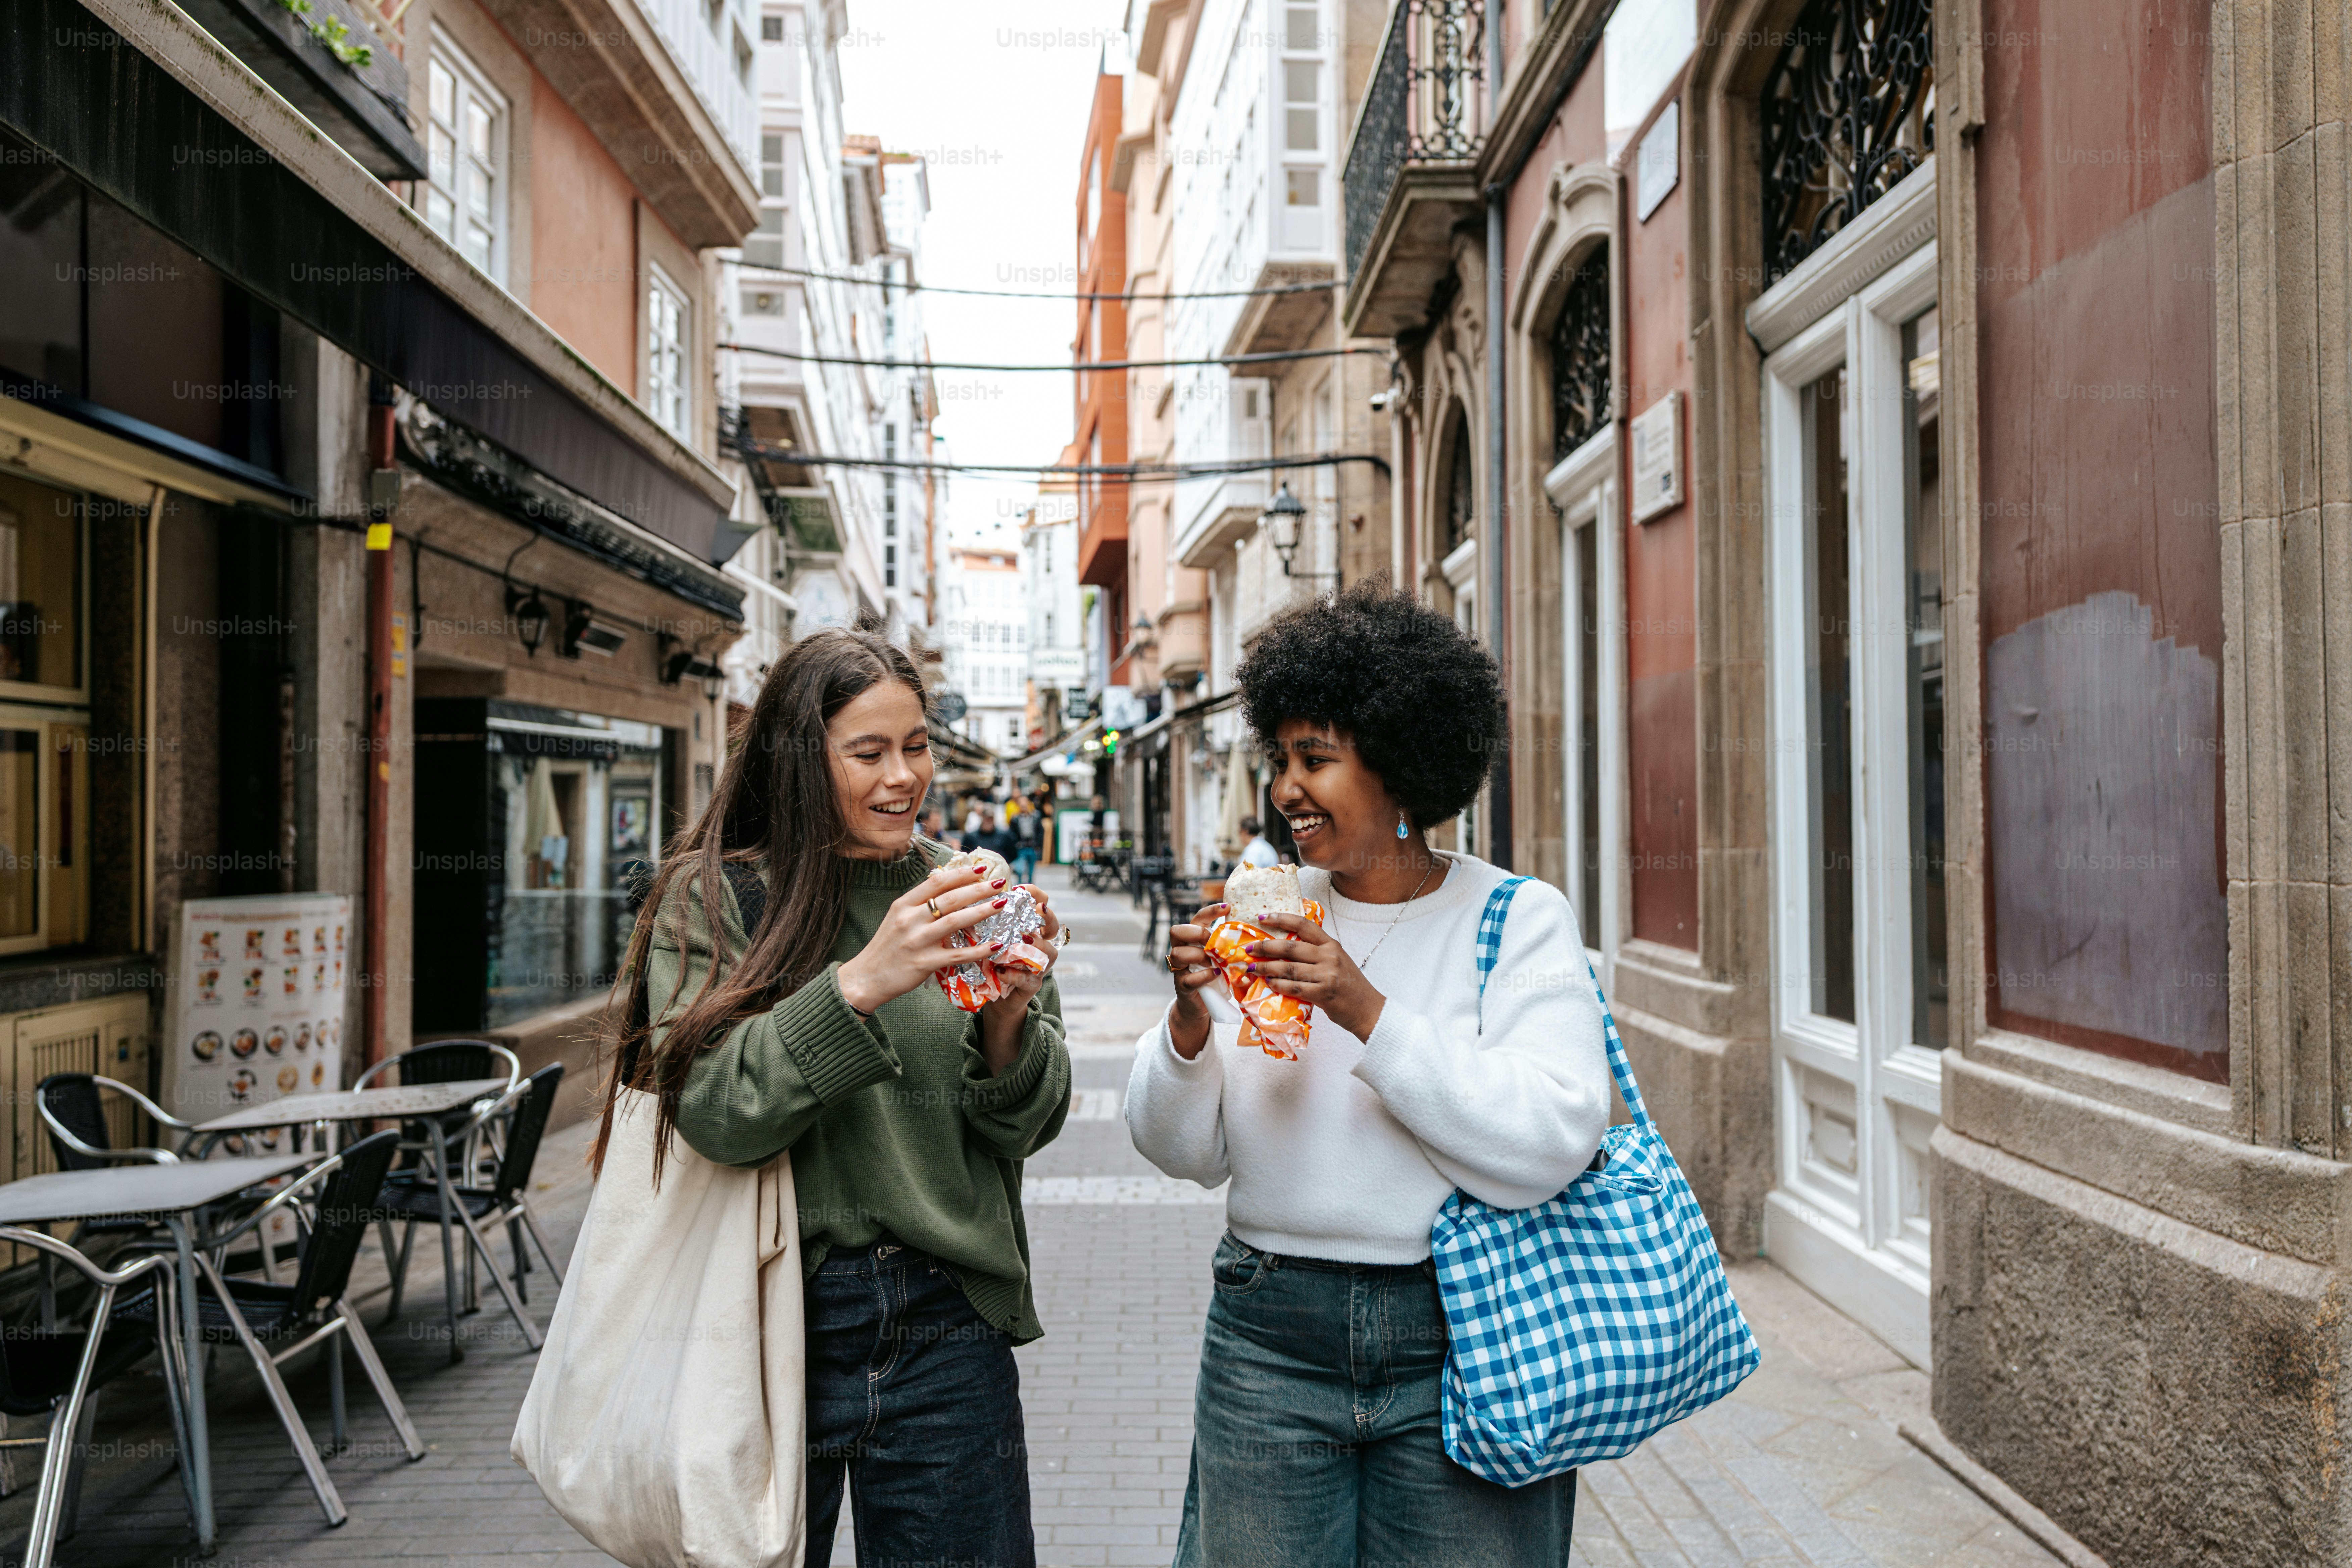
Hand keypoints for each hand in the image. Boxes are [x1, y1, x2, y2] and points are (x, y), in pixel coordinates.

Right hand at [836, 862, 1008, 1014]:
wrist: (867, 977)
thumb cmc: (887, 946)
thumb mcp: (897, 917)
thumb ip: (920, 903)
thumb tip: (947, 885)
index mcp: (903, 904)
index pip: (936, 882)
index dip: (961, 873)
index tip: (981, 869)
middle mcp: (910, 919)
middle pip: (950, 898)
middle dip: (979, 889)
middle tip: (999, 883)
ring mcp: (917, 941)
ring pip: (956, 921)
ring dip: (982, 911)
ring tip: (1001, 904)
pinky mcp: (924, 963)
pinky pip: (958, 954)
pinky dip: (979, 949)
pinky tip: (996, 944)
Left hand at [978, 885, 1059, 1069]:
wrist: (994, 996)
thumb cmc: (991, 959)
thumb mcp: (990, 936)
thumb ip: (989, 918)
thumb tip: (972, 892)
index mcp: (1030, 929)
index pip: (1042, 905)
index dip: (1036, 895)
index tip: (1020, 887)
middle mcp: (1039, 945)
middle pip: (1054, 928)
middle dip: (1048, 917)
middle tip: (1038, 909)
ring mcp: (1038, 966)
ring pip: (1048, 954)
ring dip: (1034, 946)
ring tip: (1022, 940)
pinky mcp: (1031, 985)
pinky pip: (1028, 979)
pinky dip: (1014, 974)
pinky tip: (1000, 970)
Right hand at [1165, 903, 1226, 1059]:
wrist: (1200, 1005)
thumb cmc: (1215, 976)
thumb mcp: (1222, 958)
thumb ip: (1229, 948)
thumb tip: (1257, 938)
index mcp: (1193, 940)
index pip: (1197, 918)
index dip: (1210, 911)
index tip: (1228, 907)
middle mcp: (1181, 950)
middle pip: (1177, 931)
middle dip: (1196, 933)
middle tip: (1211, 939)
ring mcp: (1179, 968)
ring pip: (1178, 953)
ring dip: (1199, 955)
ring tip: (1214, 961)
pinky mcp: (1182, 986)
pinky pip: (1188, 978)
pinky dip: (1204, 975)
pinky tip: (1216, 974)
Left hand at [1242, 913, 1384, 1039]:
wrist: (1368, 1009)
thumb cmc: (1348, 985)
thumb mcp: (1336, 962)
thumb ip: (1315, 953)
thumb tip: (1284, 949)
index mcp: (1331, 944)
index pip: (1304, 924)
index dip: (1281, 918)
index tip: (1261, 917)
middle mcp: (1330, 956)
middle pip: (1291, 946)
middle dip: (1266, 946)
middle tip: (1249, 948)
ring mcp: (1327, 975)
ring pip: (1289, 967)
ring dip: (1267, 967)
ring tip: (1252, 967)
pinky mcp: (1323, 993)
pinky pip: (1294, 987)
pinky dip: (1278, 985)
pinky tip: (1268, 983)